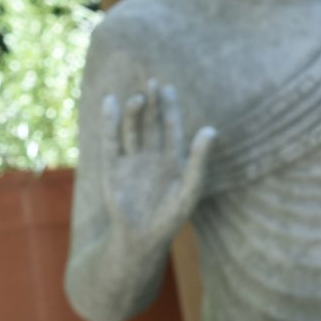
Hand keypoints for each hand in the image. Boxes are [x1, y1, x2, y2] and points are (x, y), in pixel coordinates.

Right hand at [99, 81, 216, 254]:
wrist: (142, 238)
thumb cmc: (170, 217)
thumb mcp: (190, 188)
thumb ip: (199, 160)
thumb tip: (211, 130)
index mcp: (172, 158)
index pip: (171, 126)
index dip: (170, 107)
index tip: (168, 88)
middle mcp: (151, 155)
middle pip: (151, 122)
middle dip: (153, 103)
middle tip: (154, 82)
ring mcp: (131, 161)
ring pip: (132, 129)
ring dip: (134, 113)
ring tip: (139, 98)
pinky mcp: (113, 168)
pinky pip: (111, 141)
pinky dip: (110, 122)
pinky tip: (110, 103)